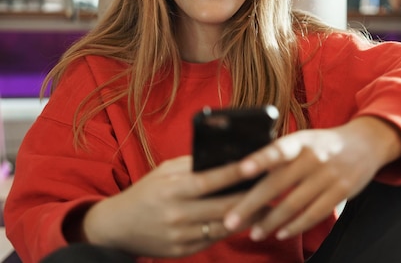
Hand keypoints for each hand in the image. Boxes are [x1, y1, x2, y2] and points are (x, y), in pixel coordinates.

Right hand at [81, 156, 260, 256]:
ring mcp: (180, 236)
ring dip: (248, 216)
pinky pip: (214, 239)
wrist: (116, 228)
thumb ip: (191, 165)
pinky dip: (231, 228)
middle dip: (253, 199)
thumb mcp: (164, 173)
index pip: (210, 180)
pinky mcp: (182, 252)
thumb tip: (224, 155)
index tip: (258, 164)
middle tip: (276, 190)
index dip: (236, 172)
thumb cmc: (146, 192)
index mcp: (172, 190)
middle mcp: (177, 214)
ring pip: (224, 226)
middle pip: (224, 207)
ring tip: (269, 206)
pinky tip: (245, 220)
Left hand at [223, 116, 400, 241]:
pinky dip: (296, 226)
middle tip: (229, 220)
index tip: (240, 170)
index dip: (259, 159)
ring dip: (271, 222)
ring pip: (294, 204)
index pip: (278, 149)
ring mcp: (329, 175)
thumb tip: (245, 171)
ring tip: (253, 233)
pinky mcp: (341, 191)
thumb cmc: (324, 144)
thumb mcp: (304, 139)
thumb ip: (280, 154)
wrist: (366, 143)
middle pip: (278, 184)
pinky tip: (281, 233)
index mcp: (300, 141)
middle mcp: (314, 157)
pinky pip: (314, 214)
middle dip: (251, 204)